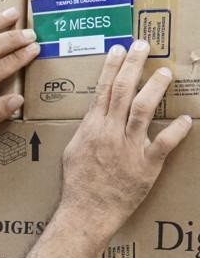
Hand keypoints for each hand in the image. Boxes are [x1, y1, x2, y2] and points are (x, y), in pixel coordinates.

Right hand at [59, 40, 191, 235]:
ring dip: (154, 88)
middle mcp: (109, 132)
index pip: (102, 90)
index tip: (119, 49)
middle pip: (122, 91)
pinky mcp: (146, 164)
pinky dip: (175, 131)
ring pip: (142, 109)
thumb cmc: (78, 184)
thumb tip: (96, 116)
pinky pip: (164, 144)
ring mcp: (128, 147)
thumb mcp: (73, 152)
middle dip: (132, 65)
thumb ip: (88, 131)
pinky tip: (185, 119)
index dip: (111, 67)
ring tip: (164, 73)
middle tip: (143, 46)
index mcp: (91, 128)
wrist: (86, 211)